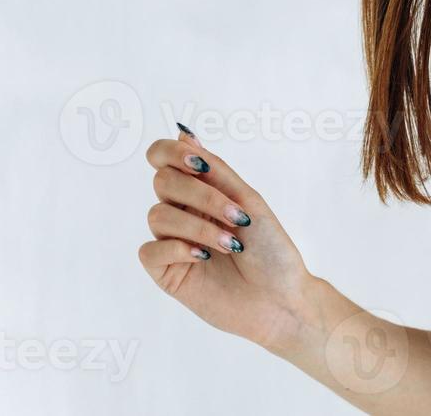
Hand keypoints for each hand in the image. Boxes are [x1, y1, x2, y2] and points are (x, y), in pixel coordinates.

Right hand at [138, 125, 315, 354]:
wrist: (281, 297)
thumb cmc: (271, 250)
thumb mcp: (248, 201)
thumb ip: (215, 171)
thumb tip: (183, 134)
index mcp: (203, 191)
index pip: (164, 159)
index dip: (171, 153)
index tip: (200, 165)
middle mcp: (184, 212)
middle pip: (162, 182)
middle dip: (201, 195)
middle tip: (236, 215)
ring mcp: (173, 242)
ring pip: (157, 215)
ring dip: (198, 226)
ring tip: (230, 243)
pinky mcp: (166, 272)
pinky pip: (150, 250)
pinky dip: (178, 248)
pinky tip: (204, 258)